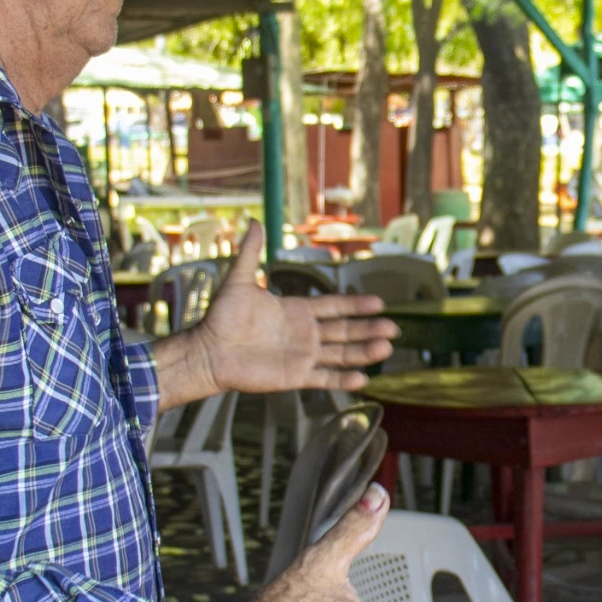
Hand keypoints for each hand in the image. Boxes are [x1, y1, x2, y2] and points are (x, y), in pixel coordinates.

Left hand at [165, 223, 396, 403]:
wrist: (208, 351)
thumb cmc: (220, 318)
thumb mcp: (239, 280)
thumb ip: (251, 253)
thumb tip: (254, 221)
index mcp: (296, 311)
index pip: (334, 307)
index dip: (356, 305)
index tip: (379, 303)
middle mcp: (304, 334)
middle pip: (345, 331)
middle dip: (369, 329)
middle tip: (393, 327)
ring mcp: (302, 356)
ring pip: (341, 354)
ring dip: (364, 352)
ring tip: (386, 347)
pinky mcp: (295, 376)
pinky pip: (325, 379)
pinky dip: (344, 379)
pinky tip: (364, 378)